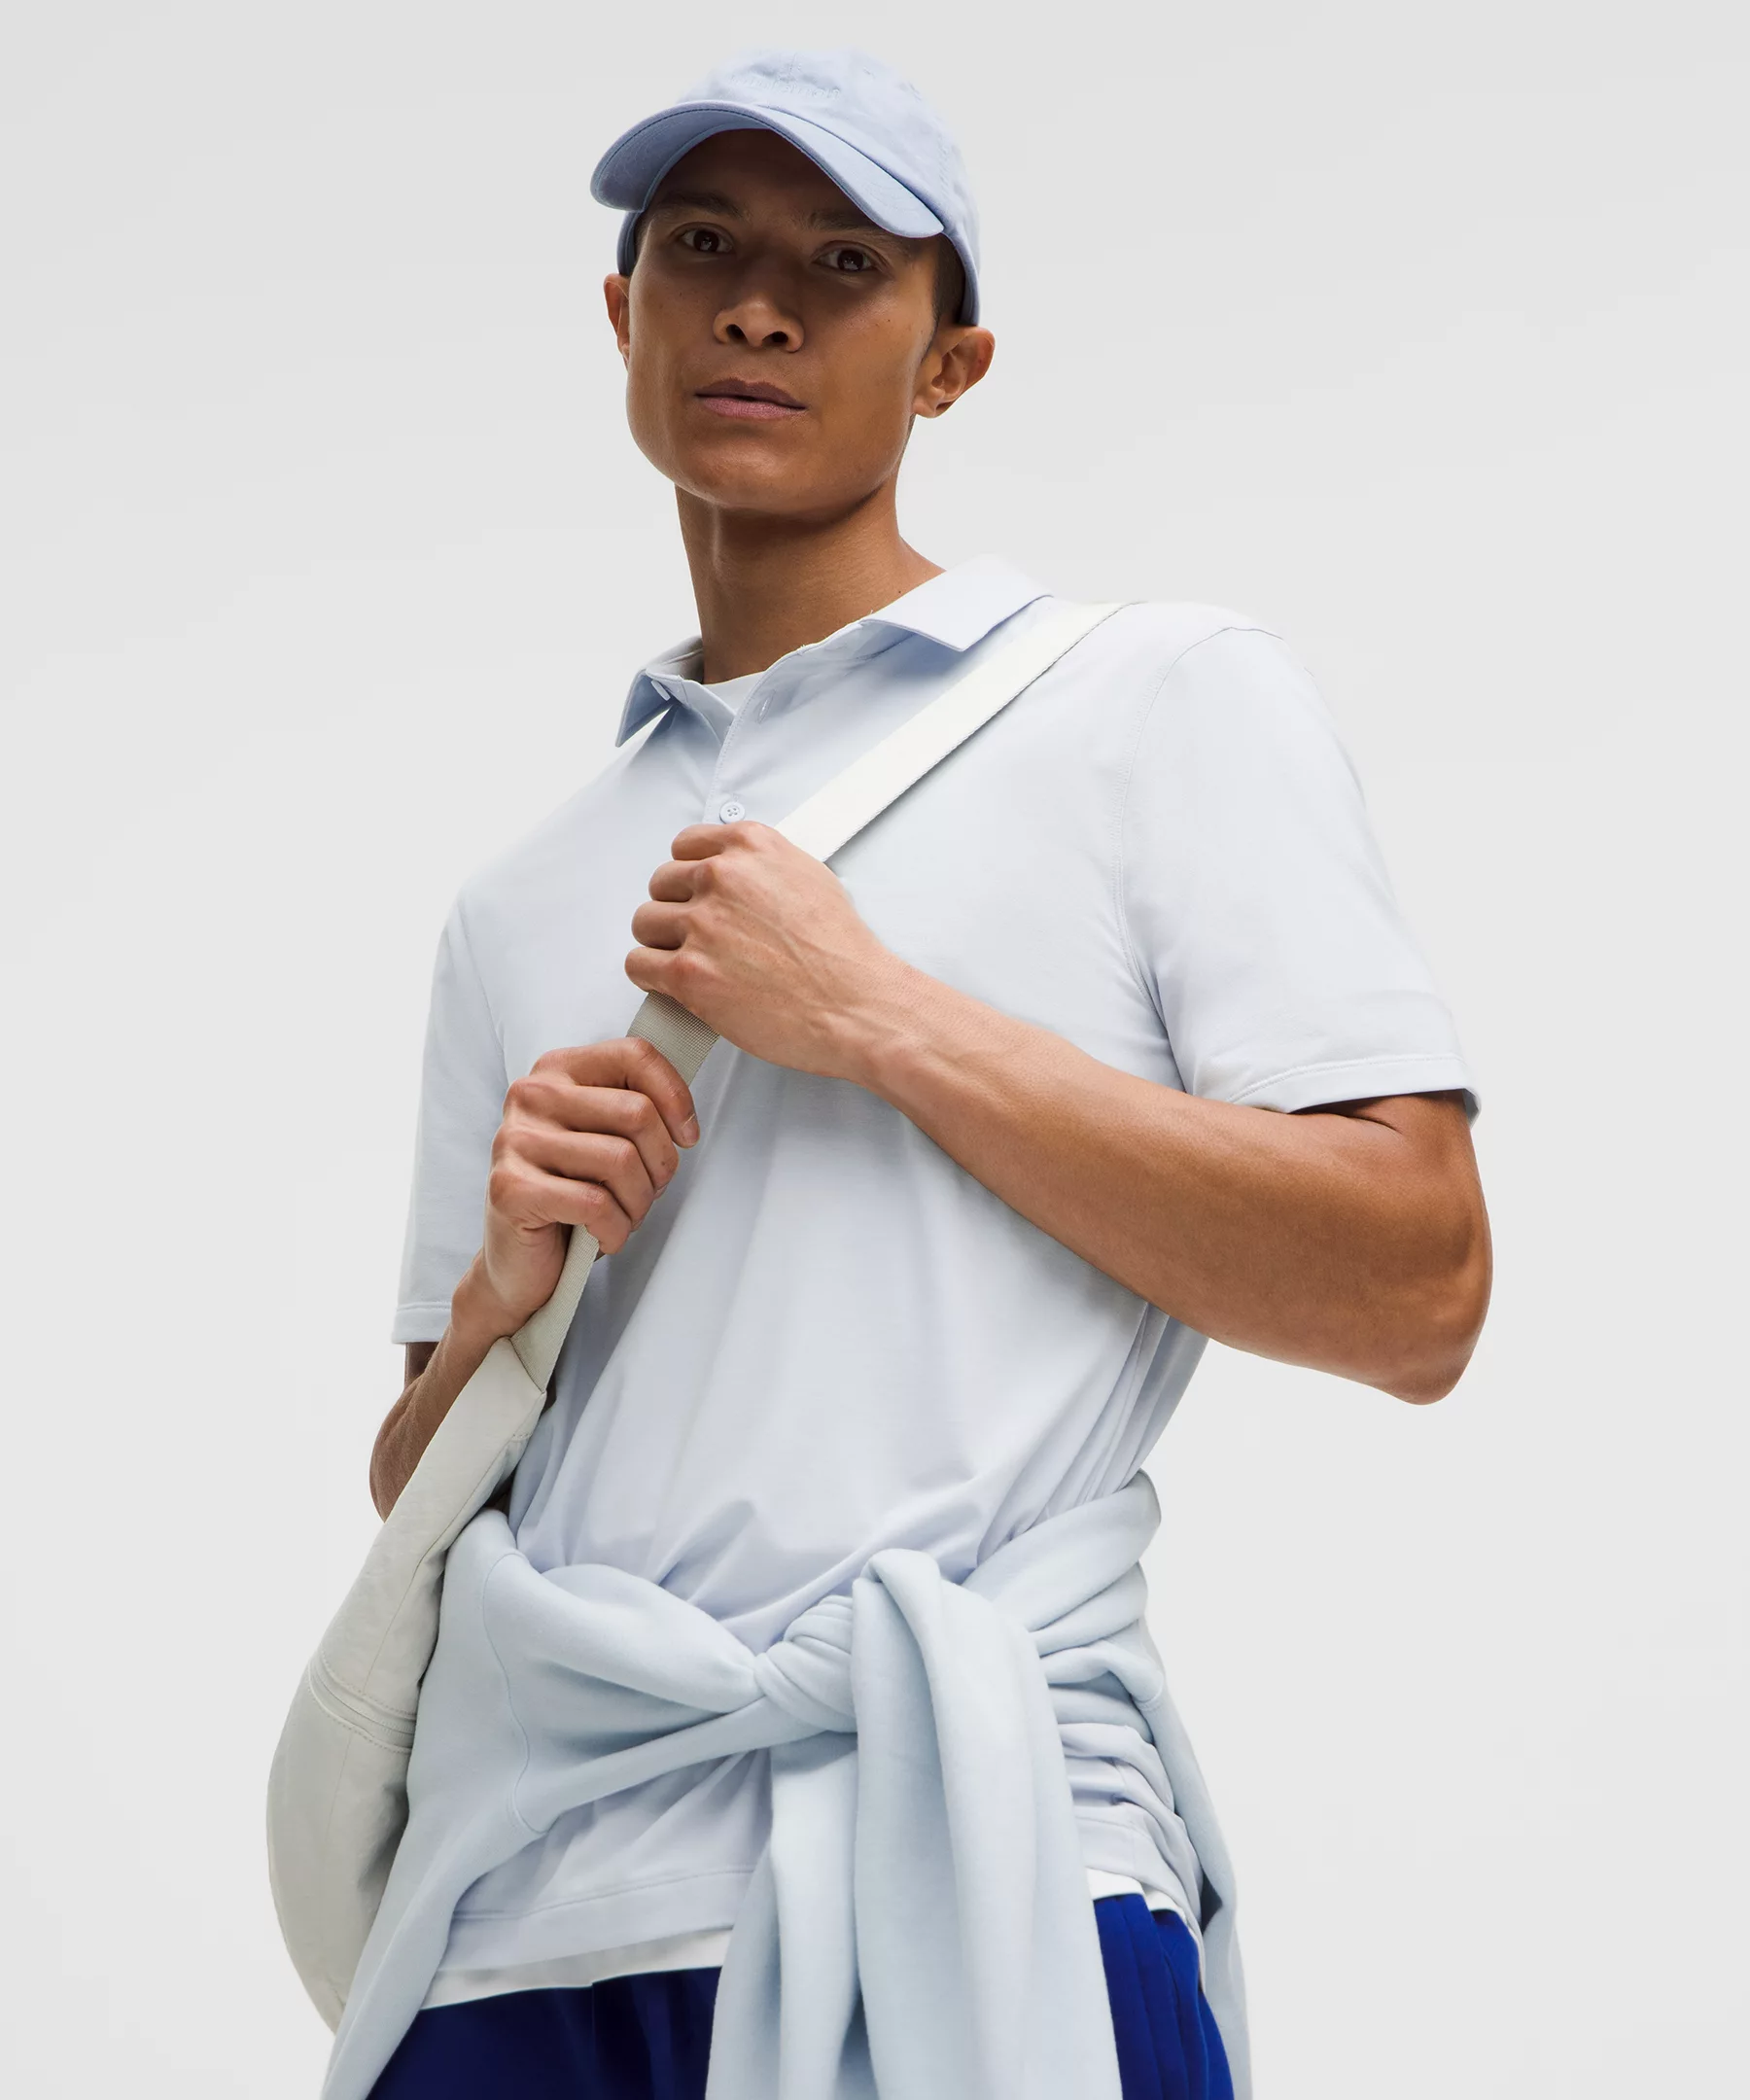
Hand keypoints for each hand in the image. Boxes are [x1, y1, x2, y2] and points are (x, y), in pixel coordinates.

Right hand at [458, 1037, 697, 1343]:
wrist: (520, 1262)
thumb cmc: (574, 1195)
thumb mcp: (608, 1139)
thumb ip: (635, 1109)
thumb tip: (683, 1117)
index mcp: (557, 1070)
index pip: (635, 1055)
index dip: (676, 1098)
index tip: (686, 1137)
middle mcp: (531, 1095)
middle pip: (636, 1111)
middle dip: (661, 1164)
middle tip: (649, 1192)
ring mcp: (515, 1140)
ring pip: (621, 1160)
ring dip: (639, 1203)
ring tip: (625, 1217)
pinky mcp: (511, 1188)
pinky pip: (595, 1203)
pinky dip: (615, 1229)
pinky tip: (604, 1237)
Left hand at [626, 822, 907, 1076]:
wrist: (856, 1005)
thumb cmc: (843, 954)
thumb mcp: (811, 879)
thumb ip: (763, 867)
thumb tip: (736, 872)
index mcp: (751, 848)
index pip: (685, 845)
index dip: (689, 876)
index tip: (695, 894)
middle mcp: (722, 878)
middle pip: (661, 885)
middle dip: (677, 911)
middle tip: (701, 936)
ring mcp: (702, 924)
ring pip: (645, 924)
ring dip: (663, 944)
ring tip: (694, 962)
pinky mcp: (688, 972)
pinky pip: (639, 964)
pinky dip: (654, 976)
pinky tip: (680, 984)